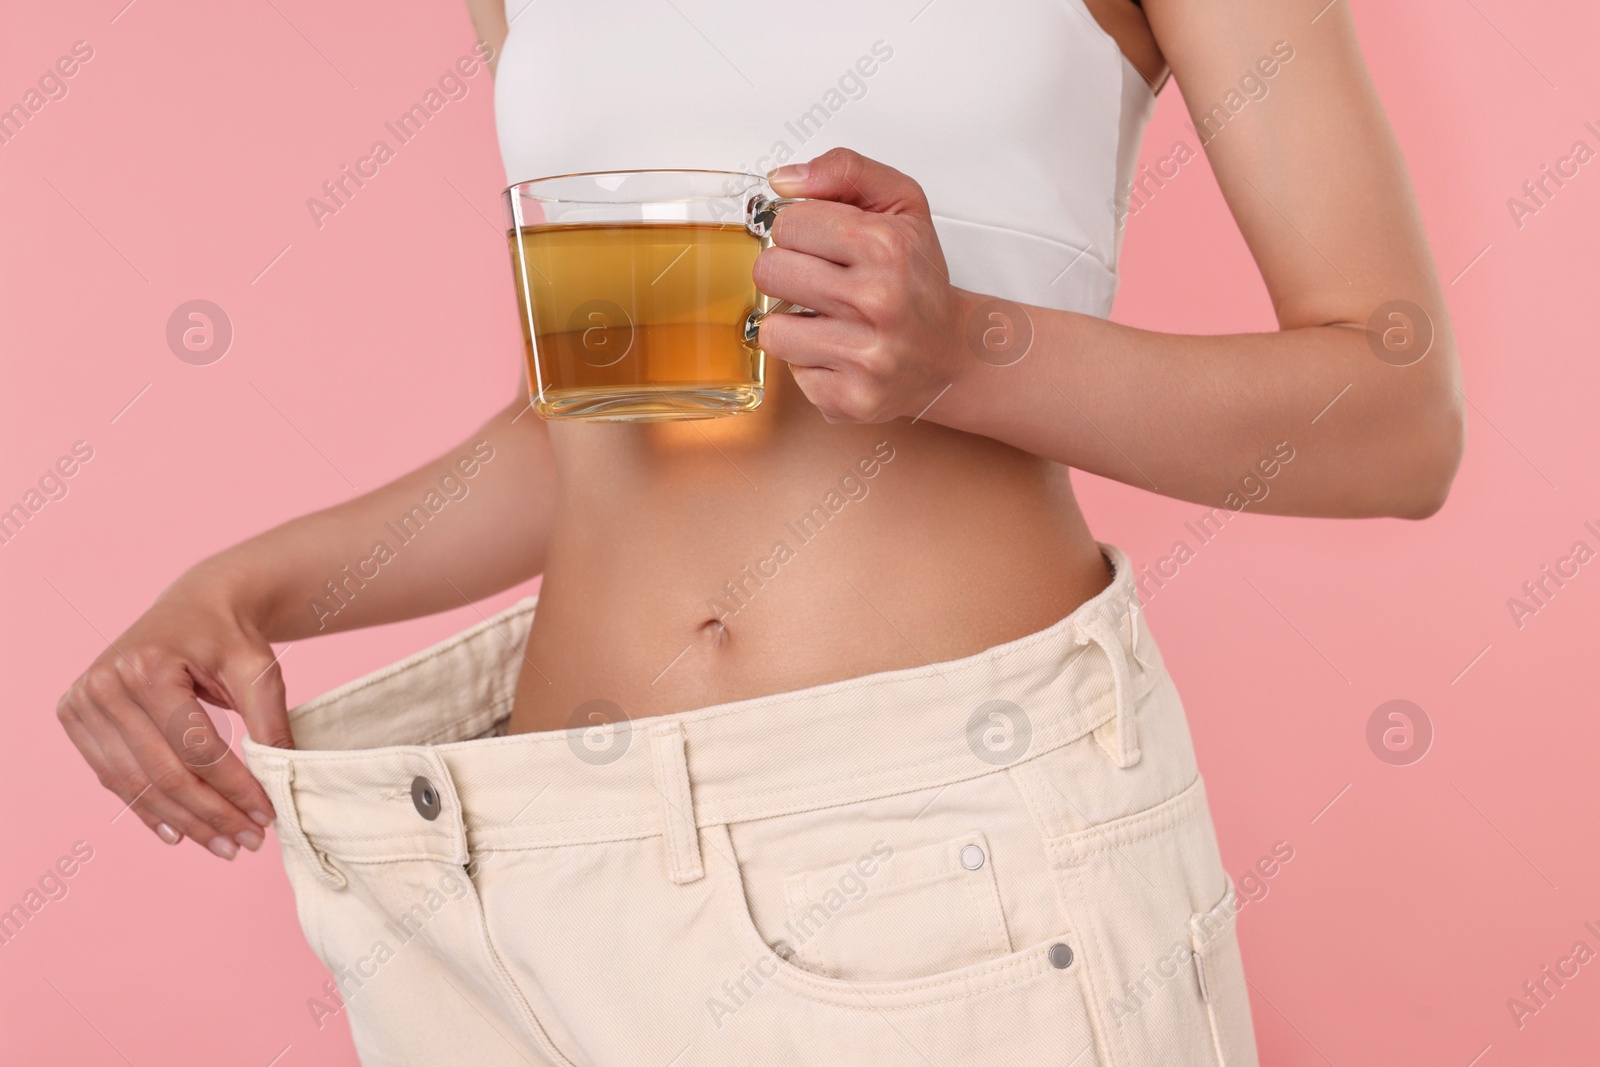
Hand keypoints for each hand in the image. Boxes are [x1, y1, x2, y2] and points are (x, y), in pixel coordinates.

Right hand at [55, 568, 290, 858]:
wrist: (195, 606)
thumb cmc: (228, 636)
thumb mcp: (259, 670)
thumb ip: (270, 723)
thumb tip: (281, 782)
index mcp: (147, 668)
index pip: (196, 749)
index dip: (234, 789)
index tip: (266, 817)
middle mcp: (105, 685)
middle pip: (163, 772)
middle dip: (210, 814)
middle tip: (247, 843)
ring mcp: (83, 702)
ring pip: (137, 784)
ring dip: (182, 821)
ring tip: (222, 845)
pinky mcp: (77, 717)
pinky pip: (115, 777)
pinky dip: (149, 808)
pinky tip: (180, 832)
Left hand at [756, 147, 974, 423]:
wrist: (952, 354)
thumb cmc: (919, 279)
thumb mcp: (901, 204)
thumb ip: (845, 171)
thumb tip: (783, 180)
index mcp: (885, 246)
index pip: (787, 223)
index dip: (800, 231)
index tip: (824, 244)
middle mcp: (878, 301)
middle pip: (769, 272)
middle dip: (788, 273)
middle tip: (821, 281)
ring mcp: (865, 356)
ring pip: (771, 329)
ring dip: (793, 323)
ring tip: (828, 319)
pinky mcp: (851, 399)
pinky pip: (790, 373)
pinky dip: (809, 363)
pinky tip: (839, 353)